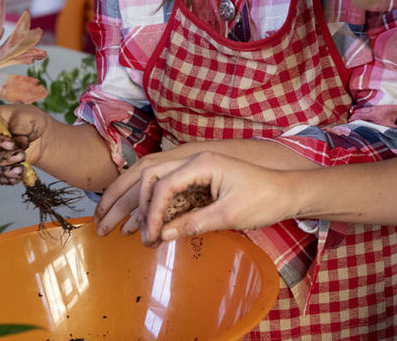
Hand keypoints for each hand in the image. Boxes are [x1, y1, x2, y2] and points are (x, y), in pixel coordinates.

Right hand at [0, 105, 51, 184]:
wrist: (36, 135)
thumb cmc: (29, 122)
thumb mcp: (28, 120)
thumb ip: (22, 130)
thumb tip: (20, 142)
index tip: (12, 145)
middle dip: (5, 158)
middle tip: (22, 156)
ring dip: (6, 171)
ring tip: (21, 171)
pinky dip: (5, 179)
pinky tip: (16, 179)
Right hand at [94, 151, 295, 244]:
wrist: (287, 192)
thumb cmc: (264, 200)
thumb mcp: (229, 215)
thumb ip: (194, 223)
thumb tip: (162, 236)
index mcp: (201, 162)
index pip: (162, 184)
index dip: (151, 213)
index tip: (150, 238)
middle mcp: (194, 159)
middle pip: (148, 175)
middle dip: (125, 201)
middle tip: (109, 227)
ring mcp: (195, 167)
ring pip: (153, 181)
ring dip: (133, 203)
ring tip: (114, 226)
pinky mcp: (198, 179)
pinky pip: (166, 190)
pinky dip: (150, 206)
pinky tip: (140, 224)